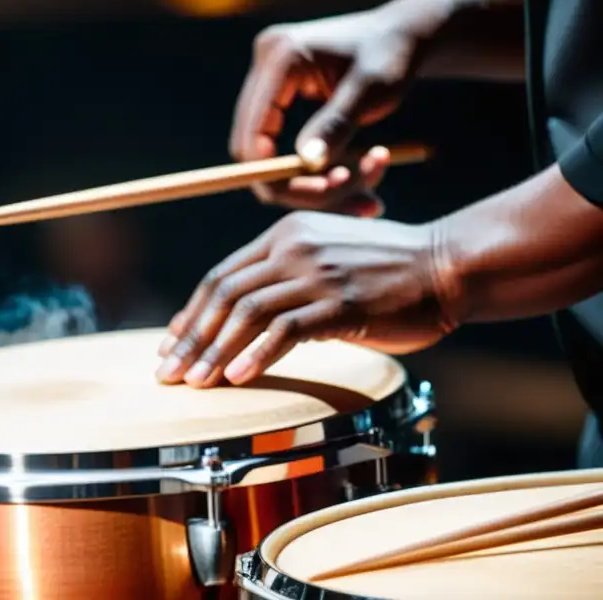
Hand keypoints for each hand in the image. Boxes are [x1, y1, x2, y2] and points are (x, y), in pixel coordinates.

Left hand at [156, 211, 455, 387]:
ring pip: (246, 312)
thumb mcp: (327, 259)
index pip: (221, 275)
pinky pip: (284, 329)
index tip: (172, 344)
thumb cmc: (388, 271)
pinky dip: (255, 355)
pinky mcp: (339, 301)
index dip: (192, 314)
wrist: (447, 264)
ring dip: (214, 352)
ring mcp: (315, 272)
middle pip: (224, 294)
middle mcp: (292, 246)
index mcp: (284, 233)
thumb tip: (245, 323)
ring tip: (193, 382)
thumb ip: (286, 280)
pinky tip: (236, 378)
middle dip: (191, 338)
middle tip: (168, 372)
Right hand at [231, 9, 423, 215]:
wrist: (404, 35)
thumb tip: (306, 163)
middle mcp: (264, 62)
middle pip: (251, 144)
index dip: (270, 168)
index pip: (254, 126)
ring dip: (305, 179)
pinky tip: (350, 176)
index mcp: (281, 55)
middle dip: (292, 180)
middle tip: (344, 196)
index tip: (316, 192)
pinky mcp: (276, 92)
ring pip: (263, 150)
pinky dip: (308, 167)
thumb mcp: (372, 91)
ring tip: (360, 191)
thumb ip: (336, 124)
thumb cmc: (394, 56)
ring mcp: (267, 77)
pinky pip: (277, 142)